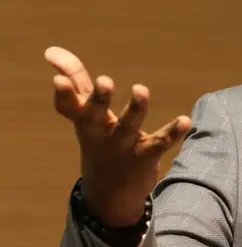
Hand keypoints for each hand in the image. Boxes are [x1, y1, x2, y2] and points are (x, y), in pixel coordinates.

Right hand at [45, 46, 191, 226]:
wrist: (108, 196)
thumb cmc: (98, 141)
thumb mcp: (84, 115)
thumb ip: (75, 81)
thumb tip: (52, 50)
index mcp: (85, 121)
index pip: (69, 106)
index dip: (63, 94)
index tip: (59, 79)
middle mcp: (101, 133)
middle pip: (96, 114)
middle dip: (99, 99)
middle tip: (104, 81)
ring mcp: (123, 146)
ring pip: (129, 126)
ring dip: (135, 108)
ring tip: (140, 89)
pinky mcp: (146, 156)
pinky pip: (160, 143)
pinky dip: (173, 132)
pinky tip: (185, 120)